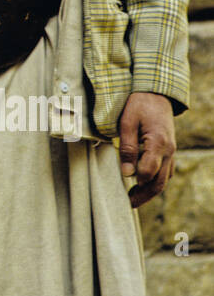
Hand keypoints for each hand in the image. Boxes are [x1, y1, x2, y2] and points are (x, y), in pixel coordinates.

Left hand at [117, 92, 174, 208]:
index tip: (123, 182)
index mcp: (158, 143)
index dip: (136, 179)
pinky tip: (144, 184)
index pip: (149, 171)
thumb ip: (127, 147)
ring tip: (134, 198)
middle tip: (130, 203)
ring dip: (151, 190)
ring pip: (165, 179)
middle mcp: (169, 150)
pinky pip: (166, 171)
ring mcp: (172, 151)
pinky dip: (156, 181)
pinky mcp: (170, 150)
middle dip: (144, 195)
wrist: (156, 92)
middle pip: (160, 181)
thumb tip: (127, 172)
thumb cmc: (139, 104)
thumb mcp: (127, 122)